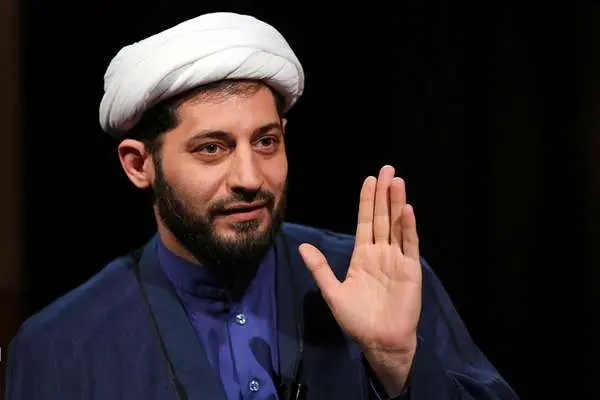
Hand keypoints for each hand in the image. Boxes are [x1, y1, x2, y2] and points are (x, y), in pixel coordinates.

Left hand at [299, 165, 421, 393]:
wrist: (379, 341)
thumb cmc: (356, 319)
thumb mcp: (332, 292)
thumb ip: (319, 268)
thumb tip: (302, 245)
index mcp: (363, 256)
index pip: (366, 222)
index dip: (367, 202)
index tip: (369, 181)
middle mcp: (381, 253)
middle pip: (383, 218)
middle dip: (384, 194)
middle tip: (387, 169)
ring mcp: (397, 260)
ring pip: (397, 226)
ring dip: (397, 204)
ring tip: (397, 181)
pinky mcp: (410, 270)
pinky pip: (409, 245)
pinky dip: (408, 227)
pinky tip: (406, 209)